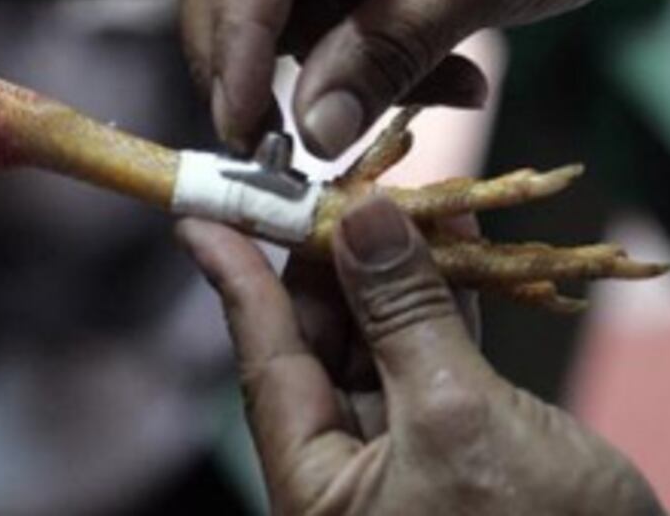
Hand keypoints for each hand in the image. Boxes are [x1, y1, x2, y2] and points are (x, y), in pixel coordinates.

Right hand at [170, 0, 662, 155]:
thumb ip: (390, 47)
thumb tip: (314, 133)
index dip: (237, 39)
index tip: (242, 125)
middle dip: (248, 60)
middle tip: (276, 144)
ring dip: (320, 64)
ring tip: (440, 84)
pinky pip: (304, 4)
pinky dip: (349, 54)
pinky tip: (431, 69)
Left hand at [177, 195, 663, 515]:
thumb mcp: (459, 419)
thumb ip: (405, 316)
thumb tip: (365, 219)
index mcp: (318, 485)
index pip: (264, 359)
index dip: (236, 278)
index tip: (205, 212)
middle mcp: (349, 473)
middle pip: (319, 344)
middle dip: (328, 260)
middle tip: (335, 183)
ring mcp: (408, 459)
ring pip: (381, 343)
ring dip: (392, 269)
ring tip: (394, 194)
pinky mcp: (465, 448)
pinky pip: (437, 357)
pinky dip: (445, 299)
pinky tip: (453, 240)